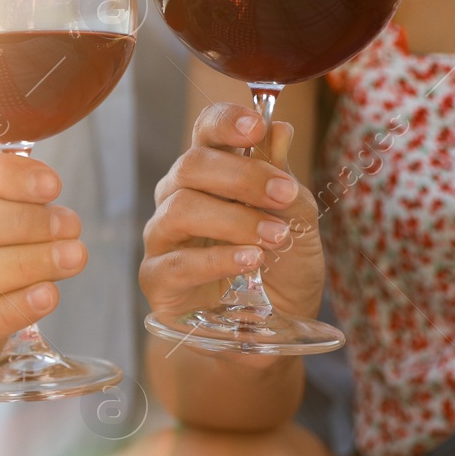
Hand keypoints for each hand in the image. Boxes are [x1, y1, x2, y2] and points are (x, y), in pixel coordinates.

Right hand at [141, 104, 324, 327]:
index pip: (205, 132)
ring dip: (234, 220)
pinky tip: (249, 261)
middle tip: (283, 195)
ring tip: (274, 239)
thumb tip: (280, 129)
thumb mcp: (298, 223)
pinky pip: (176, 262)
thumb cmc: (280, 271)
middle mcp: (178, 198)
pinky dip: (216, 259)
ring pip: (180, 210)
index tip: (257, 126)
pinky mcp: (156, 280)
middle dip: (242, 176)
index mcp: (211, 175)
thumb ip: (283, 181)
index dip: (225, 123)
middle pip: (190, 166)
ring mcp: (162, 238)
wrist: (270, 333)